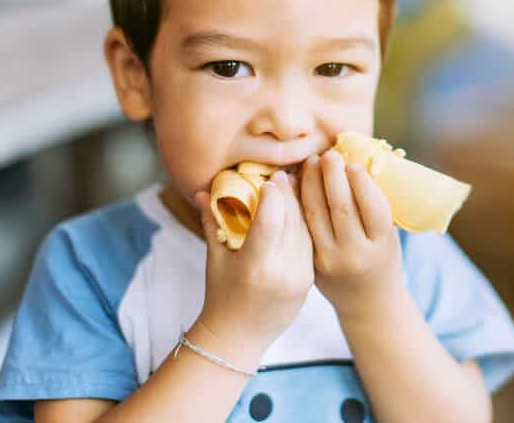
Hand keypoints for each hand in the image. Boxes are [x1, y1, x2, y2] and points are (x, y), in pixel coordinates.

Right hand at [192, 171, 314, 362]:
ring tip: (293, 186)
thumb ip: (212, 223)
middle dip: (287, 194)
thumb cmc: (221, 296)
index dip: (272, 195)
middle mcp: (281, 272)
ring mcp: (299, 278)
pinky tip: (300, 210)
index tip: (268, 179)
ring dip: (300, 206)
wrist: (239, 338)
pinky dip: (305, 225)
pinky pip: (310, 245)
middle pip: (291, 221)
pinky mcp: (309, 282)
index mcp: (255, 266)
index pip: (270, 219)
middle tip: (283, 175)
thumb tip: (204, 191)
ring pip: (305, 231)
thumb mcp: (214, 260)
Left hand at [299, 150, 404, 321]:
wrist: (368, 303)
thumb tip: (356, 163)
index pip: (373, 208)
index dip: (362, 183)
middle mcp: (356, 255)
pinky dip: (297, 201)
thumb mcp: (388, 236)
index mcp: (382, 246)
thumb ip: (375, 206)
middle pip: (341, 208)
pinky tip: (296, 183)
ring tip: (312, 162)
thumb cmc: (382, 258)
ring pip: (316, 215)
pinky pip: (302, 226)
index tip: (354, 163)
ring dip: (311, 184)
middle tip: (329, 154)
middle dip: (333, 177)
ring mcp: (330, 261)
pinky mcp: (310, 264)